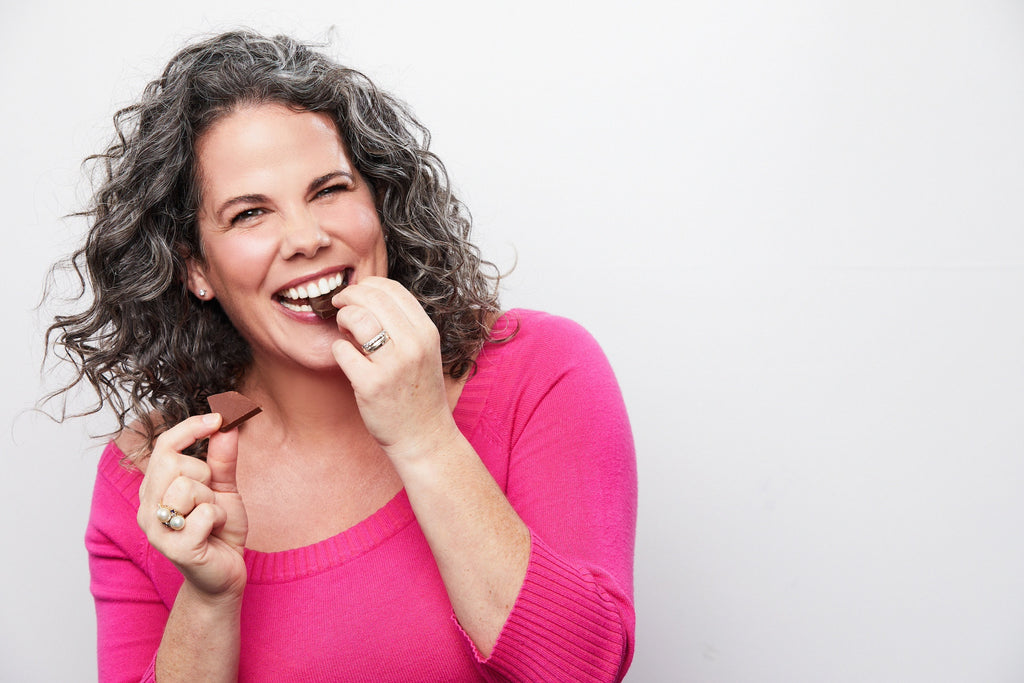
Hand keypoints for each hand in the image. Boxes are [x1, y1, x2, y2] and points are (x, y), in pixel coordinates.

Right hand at [137, 414, 247, 599]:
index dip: (190, 428)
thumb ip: (222, 457)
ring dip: (213, 501)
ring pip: (188, 487)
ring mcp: (156, 529)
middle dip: (204, 473)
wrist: (225, 573)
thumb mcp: (224, 488)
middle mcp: (147, 507)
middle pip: (172, 461)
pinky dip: (219, 519)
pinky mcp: (174, 549)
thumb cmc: (219, 531)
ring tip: (212, 519)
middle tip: (211, 496)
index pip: (164, 446)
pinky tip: (214, 533)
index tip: (218, 418)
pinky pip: (204, 514)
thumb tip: (227, 422)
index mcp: (155, 489)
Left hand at [329, 277, 457, 459]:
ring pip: (356, 318)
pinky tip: (345, 357)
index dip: (368, 284)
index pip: (393, 289)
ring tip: (343, 330)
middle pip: (372, 298)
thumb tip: (365, 299)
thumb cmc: (418, 394)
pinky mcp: (371, 384)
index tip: (356, 293)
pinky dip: (338, 350)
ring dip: (342, 318)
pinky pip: (342, 350)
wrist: (424, 437)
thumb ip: (403, 326)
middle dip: (348, 295)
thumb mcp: (423, 352)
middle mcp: (413, 344)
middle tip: (339, 304)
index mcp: (426, 332)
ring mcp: (392, 365)